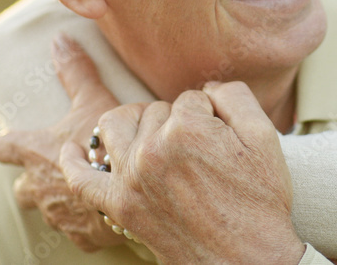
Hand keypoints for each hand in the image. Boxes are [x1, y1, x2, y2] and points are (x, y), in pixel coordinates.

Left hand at [0, 34, 124, 251]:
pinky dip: (87, 218)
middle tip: (55, 169)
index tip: (13, 140)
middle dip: (33, 181)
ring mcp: (57, 215)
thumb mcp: (94, 100)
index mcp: (34, 152)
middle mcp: (37, 187)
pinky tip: (105, 208)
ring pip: (48, 210)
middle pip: (21, 189)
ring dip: (61, 199)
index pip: (3, 148)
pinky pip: (78, 229)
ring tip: (85, 189)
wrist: (133, 193)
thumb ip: (75, 71)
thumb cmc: (109, 145)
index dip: (8, 143)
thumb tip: (60, 38)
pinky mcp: (79, 237)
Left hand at [60, 81, 305, 264]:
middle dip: (174, 122)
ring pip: (115, 126)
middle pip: (154, 111)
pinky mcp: (120, 206)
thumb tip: (206, 88)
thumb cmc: (260, 200)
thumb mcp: (264, 137)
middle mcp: (153, 148)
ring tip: (151, 138)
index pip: (190, 99)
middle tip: (197, 151)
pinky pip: (81, 179)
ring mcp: (132, 178)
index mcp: (189, 127)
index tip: (220, 139)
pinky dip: (72, 162)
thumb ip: (234, 96)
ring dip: (132, 125)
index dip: (208, 116)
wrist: (248, 259)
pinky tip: (72, 150)